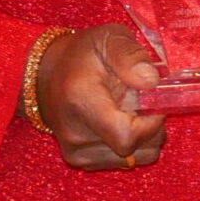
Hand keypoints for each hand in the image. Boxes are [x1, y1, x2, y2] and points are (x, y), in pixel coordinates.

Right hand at [36, 23, 164, 170]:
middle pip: (134, 150)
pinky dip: (133, 146)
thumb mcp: (109, 38)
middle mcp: (76, 134)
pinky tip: (121, 122)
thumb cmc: (83, 52)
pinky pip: (123, 162)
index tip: (154, 101)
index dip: (151, 123)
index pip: (126, 136)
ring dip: (145, 137)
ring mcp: (76, 151)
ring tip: (131, 110)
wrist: (46, 74)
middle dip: (152, 127)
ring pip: (134, 159)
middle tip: (144, 101)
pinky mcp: (80, 161)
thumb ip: (131, 56)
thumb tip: (151, 81)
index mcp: (82, 100)